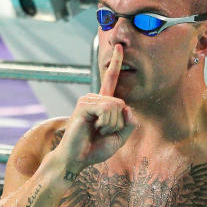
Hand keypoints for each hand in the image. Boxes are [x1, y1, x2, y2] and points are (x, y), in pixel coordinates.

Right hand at [55, 45, 135, 170]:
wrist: (77, 159)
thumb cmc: (95, 149)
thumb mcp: (120, 138)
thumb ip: (129, 124)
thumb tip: (128, 107)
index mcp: (103, 104)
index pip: (111, 80)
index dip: (117, 63)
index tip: (119, 47)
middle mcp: (95, 98)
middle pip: (122, 103)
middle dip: (118, 123)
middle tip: (102, 132)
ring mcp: (88, 100)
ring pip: (116, 106)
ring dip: (112, 124)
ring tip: (96, 131)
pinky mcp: (83, 105)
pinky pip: (106, 109)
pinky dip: (105, 123)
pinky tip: (93, 128)